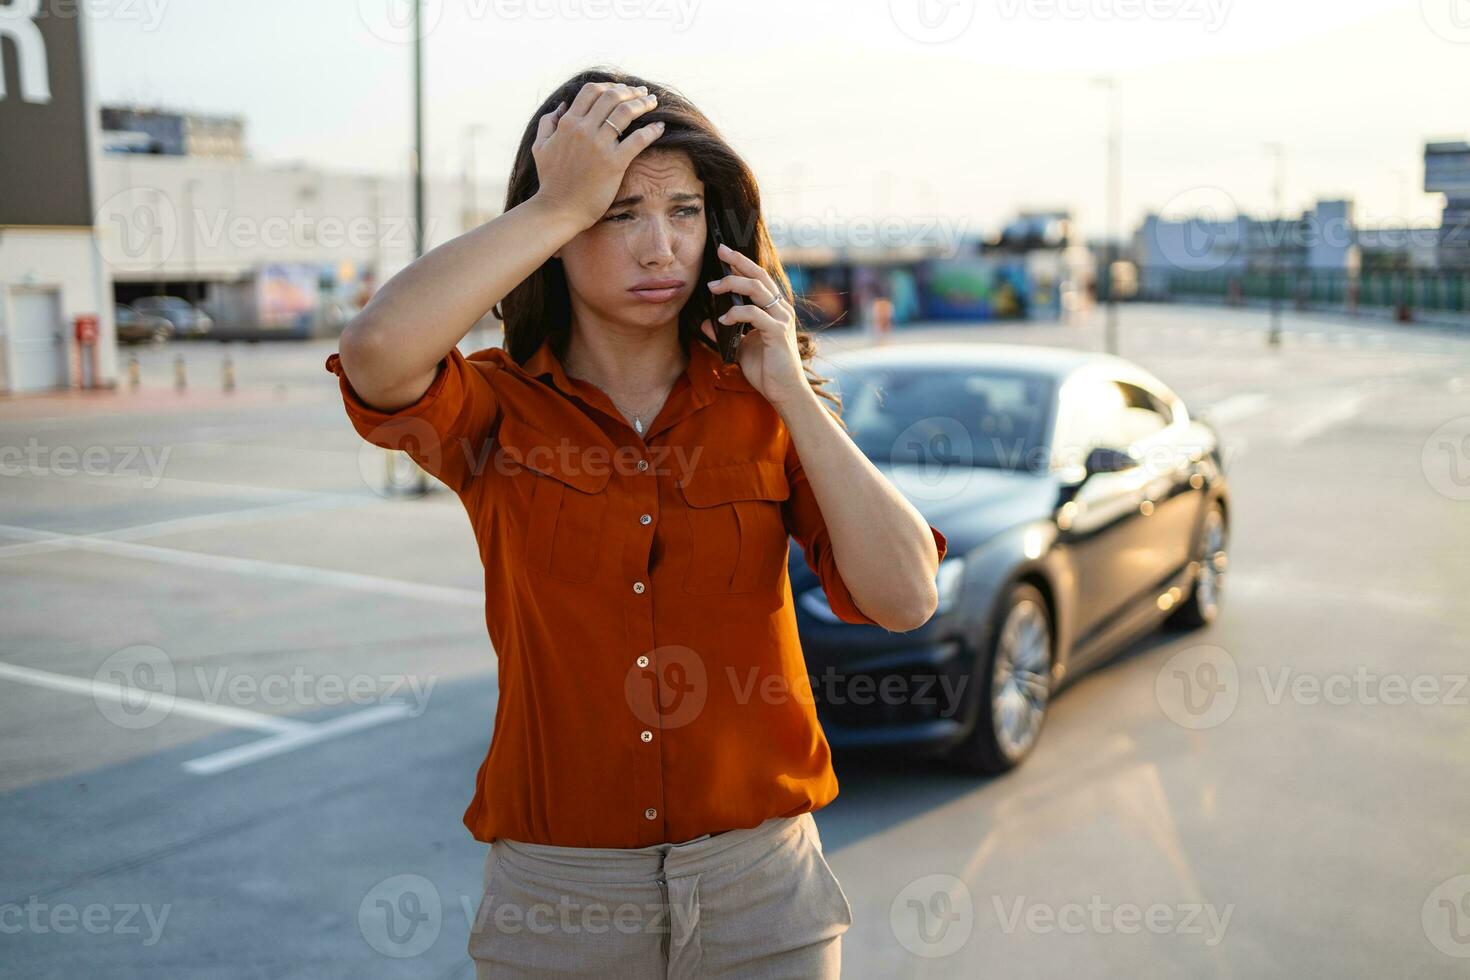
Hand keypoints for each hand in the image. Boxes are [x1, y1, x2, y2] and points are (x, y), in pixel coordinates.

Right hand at [529, 81, 664, 232]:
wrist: (558, 210)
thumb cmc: (550, 182)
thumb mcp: (540, 147)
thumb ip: (548, 123)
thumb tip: (562, 105)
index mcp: (567, 123)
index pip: (592, 91)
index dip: (610, 86)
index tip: (622, 89)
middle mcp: (583, 129)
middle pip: (612, 97)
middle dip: (631, 91)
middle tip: (643, 92)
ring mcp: (599, 146)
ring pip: (626, 112)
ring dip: (643, 103)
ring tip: (653, 102)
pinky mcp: (614, 163)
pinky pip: (638, 139)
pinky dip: (652, 130)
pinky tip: (660, 126)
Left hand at [700, 242, 809, 408]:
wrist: (783, 391)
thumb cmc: (766, 369)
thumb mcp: (740, 347)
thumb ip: (724, 333)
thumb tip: (705, 322)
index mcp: (774, 309)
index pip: (758, 278)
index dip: (741, 263)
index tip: (723, 252)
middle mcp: (780, 309)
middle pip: (759, 276)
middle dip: (738, 261)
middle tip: (719, 251)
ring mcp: (781, 319)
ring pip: (757, 290)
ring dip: (733, 284)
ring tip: (713, 288)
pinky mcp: (778, 333)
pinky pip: (755, 314)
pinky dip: (736, 314)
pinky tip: (722, 319)